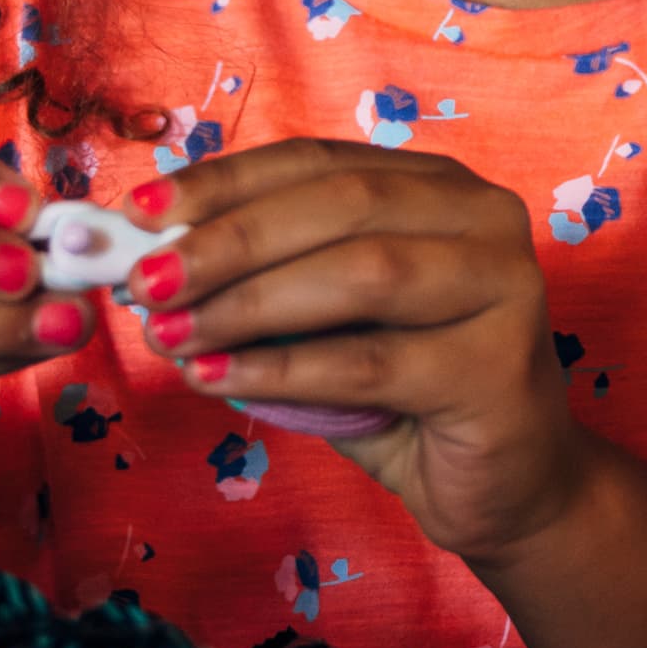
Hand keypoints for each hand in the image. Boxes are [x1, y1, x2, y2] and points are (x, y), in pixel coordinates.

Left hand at [128, 140, 581, 560]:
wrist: (506, 485)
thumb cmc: (406, 397)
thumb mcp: (328, 325)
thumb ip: (266, 285)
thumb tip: (152, 264)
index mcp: (439, 186)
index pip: (318, 162)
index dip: (225, 181)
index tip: (140, 211)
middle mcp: (485, 217)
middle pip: (341, 206)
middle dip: (228, 241)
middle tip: (144, 281)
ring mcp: (505, 286)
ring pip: (361, 273)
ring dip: (249, 303)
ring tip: (170, 336)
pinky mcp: (499, 366)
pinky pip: (371, 360)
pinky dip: (282, 369)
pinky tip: (218, 380)